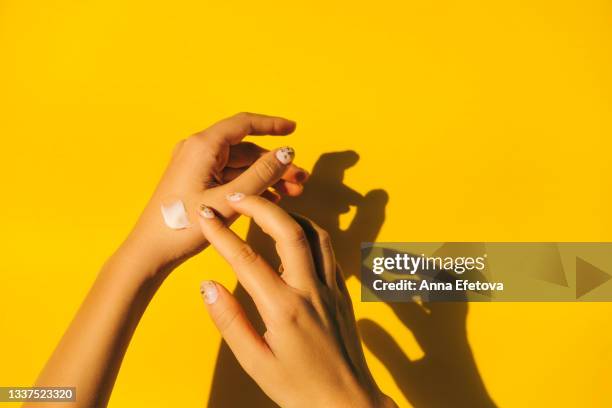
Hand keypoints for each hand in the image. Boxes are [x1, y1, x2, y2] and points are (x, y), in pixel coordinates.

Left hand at [121, 112, 307, 275]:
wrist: (151, 251)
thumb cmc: (184, 226)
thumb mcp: (230, 200)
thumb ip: (262, 174)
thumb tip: (288, 153)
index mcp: (203, 146)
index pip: (244, 124)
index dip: (272, 125)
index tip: (294, 129)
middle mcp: (198, 150)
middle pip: (246, 149)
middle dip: (275, 163)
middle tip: (301, 179)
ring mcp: (196, 165)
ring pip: (241, 165)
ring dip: (266, 176)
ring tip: (292, 193)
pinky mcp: (195, 180)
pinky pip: (229, 176)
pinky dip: (250, 185)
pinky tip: (270, 200)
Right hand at [196, 194, 395, 407]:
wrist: (347, 404)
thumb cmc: (298, 389)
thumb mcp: (255, 362)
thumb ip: (229, 321)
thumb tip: (207, 285)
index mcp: (283, 308)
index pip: (246, 258)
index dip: (221, 233)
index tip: (204, 216)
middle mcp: (311, 290)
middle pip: (288, 230)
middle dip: (260, 205)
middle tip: (237, 196)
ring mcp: (331, 289)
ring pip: (315, 233)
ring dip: (288, 214)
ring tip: (265, 209)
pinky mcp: (342, 293)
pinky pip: (328, 250)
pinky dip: (308, 232)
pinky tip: (293, 237)